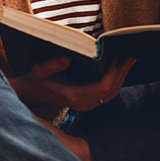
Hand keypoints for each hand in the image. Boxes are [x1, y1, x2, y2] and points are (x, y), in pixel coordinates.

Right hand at [10, 55, 136, 111]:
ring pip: (112, 93)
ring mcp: (86, 104)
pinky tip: (118, 69)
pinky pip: (107, 94)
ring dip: (121, 76)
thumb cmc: (34, 79)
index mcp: (75, 96)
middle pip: (111, 90)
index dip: (113, 72)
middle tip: (131, 56)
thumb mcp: (39, 70)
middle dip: (122, 72)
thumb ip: (52, 65)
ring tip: (129, 60)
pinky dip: (115, 81)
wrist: (28, 92)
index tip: (114, 57)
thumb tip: (66, 58)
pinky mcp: (87, 101)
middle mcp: (83, 103)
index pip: (103, 87)